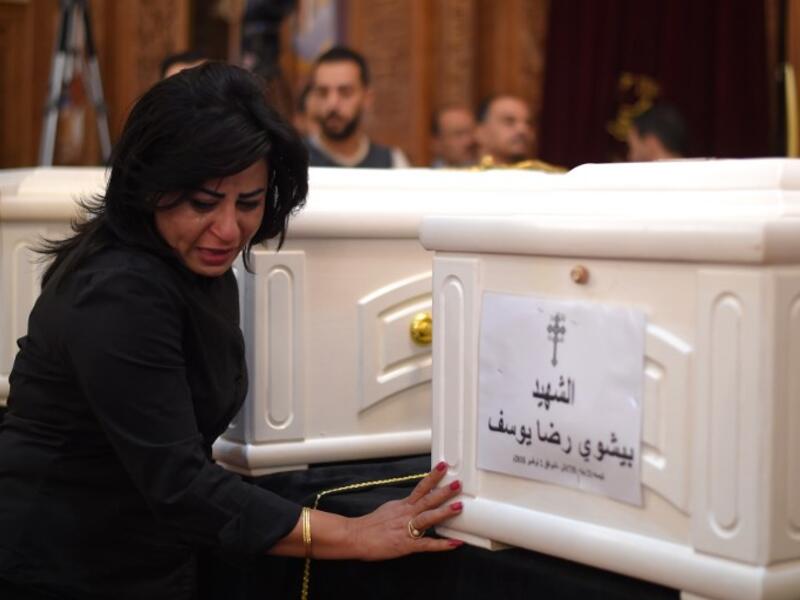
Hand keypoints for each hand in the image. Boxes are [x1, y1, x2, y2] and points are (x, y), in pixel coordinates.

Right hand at [347, 461, 463, 560]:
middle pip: (427, 499)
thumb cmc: (371, 525)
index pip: (421, 488)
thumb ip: (405, 506)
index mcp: (403, 505)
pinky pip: (426, 544)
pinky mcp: (406, 545)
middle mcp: (406, 514)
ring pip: (427, 517)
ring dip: (444, 512)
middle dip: (444, 491)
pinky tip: (454, 543)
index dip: (433, 477)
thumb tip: (416, 502)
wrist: (356, 536)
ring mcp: (407, 529)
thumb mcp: (389, 508)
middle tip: (458, 484)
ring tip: (458, 506)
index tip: (443, 467)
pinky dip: (441, 545)